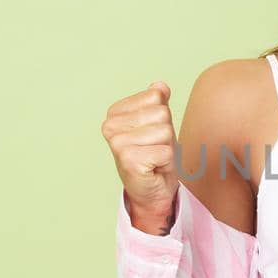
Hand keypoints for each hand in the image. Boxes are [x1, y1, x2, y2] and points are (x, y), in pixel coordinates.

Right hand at [103, 80, 179, 233]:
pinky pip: (166, 151)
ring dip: (166, 147)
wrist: (152, 191)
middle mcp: (110, 126)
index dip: (162, 117)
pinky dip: (166, 162)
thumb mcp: (158, 123)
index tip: (151, 134)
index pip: (155, 96)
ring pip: (165, 131)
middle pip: (161, 113)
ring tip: (155, 157)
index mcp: (115, 112)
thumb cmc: (154, 155)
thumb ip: (157, 102)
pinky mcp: (128, 160)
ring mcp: (117, 143)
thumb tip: (160, 85)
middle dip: (166, 132)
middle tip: (155, 148)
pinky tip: (154, 168)